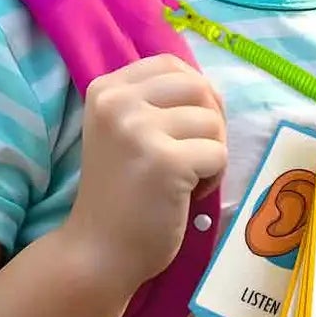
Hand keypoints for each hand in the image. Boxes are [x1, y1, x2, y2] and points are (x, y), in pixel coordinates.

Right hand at [62, 55, 227, 292]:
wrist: (97, 252)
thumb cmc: (121, 193)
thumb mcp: (125, 131)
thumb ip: (156, 102)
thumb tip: (212, 88)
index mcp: (106, 89)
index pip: (171, 63)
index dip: (193, 94)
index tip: (184, 129)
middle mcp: (118, 102)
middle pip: (198, 87)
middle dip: (210, 122)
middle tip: (194, 155)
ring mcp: (139, 130)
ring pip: (213, 121)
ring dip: (212, 152)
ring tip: (186, 179)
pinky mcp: (165, 162)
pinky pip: (218, 154)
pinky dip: (214, 178)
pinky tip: (188, 195)